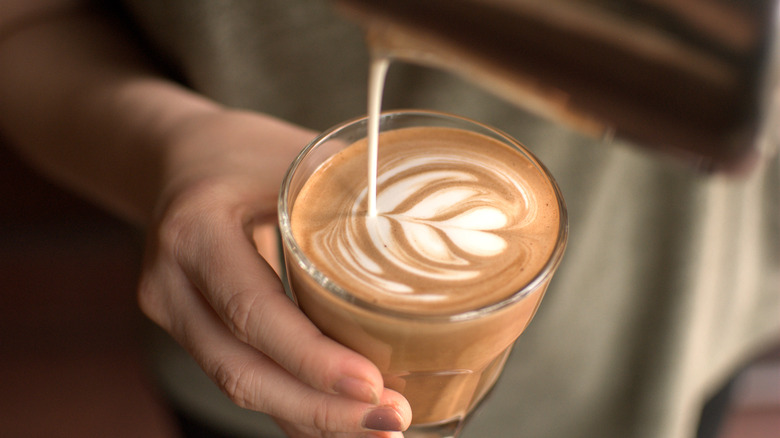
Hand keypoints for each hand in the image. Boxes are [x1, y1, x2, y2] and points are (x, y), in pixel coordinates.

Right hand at [136, 109, 411, 436]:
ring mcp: (175, 315)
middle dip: (319, 410)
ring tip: (379, 430)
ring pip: (241, 386)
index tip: (372, 386)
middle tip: (391, 422)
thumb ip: (349, 201)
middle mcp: (172, 284)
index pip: (253, 311)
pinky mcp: (192, 333)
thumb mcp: (296, 159)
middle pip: (242, 371)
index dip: (312, 358)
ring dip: (310, 419)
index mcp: (196, 231)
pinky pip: (243, 378)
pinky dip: (293, 406)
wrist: (181, 160)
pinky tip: (339, 421)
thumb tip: (434, 243)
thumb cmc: (247, 154)